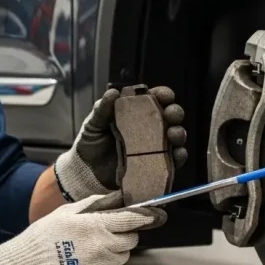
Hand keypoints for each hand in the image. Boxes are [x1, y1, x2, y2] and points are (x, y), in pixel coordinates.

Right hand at [0, 191, 165, 264]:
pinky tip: (87, 261)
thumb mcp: (68, 212)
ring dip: (115, 251)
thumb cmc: (45, 235)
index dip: (147, 216)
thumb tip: (117, 197)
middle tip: (107, 232)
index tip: (157, 215)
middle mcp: (103, 247)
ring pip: (122, 257)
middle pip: (131, 240)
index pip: (132, 220)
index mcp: (97, 226)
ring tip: (92, 248)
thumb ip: (96, 204)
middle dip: (125, 234)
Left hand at [54, 86, 187, 201]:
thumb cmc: (91, 143)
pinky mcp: (154, 165)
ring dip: (179, 133)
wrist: (86, 172)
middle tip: (171, 115)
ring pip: (174, 137)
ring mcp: (153, 147)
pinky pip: (172, 161)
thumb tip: (113, 92)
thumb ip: (102, 109)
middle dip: (175, 113)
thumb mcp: (94, 123)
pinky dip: (179, 157)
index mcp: (136, 113)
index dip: (163, 95)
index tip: (165, 96)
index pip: (154, 99)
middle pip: (169, 116)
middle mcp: (148, 128)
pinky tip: (177, 154)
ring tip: (174, 135)